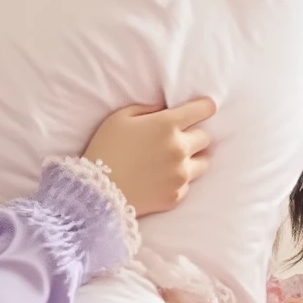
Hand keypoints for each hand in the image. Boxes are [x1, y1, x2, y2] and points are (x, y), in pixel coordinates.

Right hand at [85, 97, 215, 217]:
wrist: (96, 192)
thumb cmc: (105, 148)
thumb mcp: (121, 117)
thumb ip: (148, 109)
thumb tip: (166, 108)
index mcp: (167, 125)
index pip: (203, 110)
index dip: (206, 107)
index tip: (205, 108)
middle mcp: (179, 149)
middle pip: (205, 137)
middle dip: (194, 135)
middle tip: (177, 138)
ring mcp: (180, 175)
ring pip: (203, 162)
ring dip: (192, 158)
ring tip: (173, 160)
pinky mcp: (177, 196)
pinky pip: (188, 184)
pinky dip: (179, 180)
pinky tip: (161, 178)